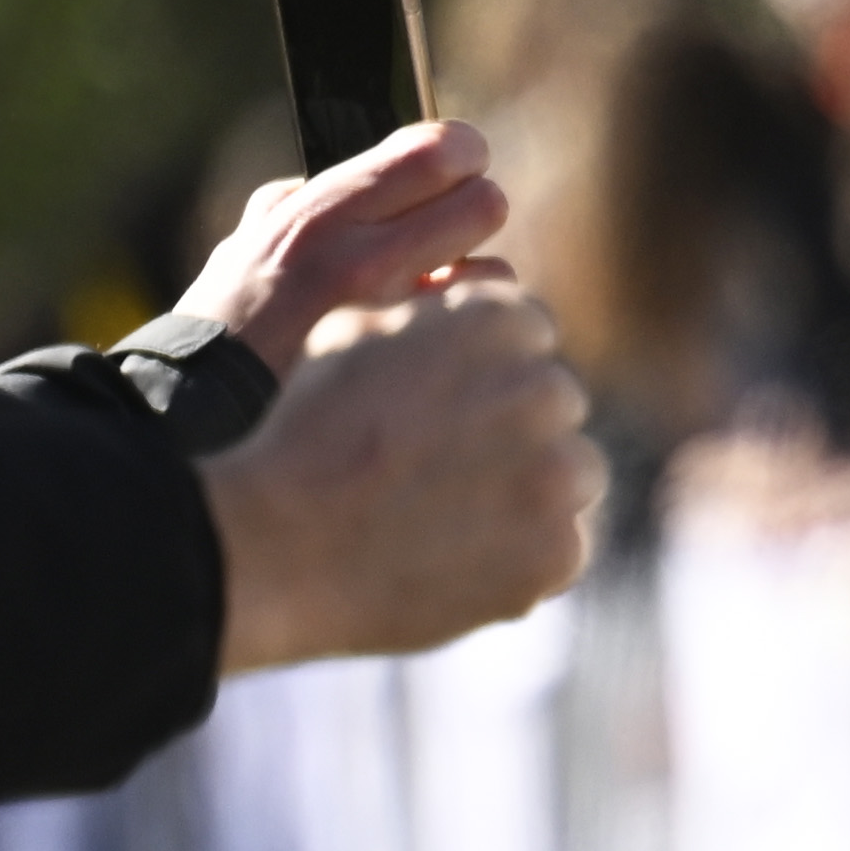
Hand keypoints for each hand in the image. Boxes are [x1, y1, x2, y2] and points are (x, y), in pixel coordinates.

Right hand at [175, 119, 513, 366]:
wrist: (200, 422)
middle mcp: (362, 256)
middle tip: (449, 248)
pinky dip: (478, 346)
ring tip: (436, 316)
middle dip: (473, 222)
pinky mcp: (427, 372)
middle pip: (486, 203)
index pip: (441, 148)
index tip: (452, 175)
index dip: (458, 158)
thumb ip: (292, 208)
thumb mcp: (244, 250)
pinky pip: (489, 339)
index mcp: (319, 214)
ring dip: (479, 294)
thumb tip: (327, 182)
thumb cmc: (224, 338)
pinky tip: (442, 360)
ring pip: (496, 276)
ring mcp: (398, 319)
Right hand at [202, 285, 596, 672]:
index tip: (446, 398)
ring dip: (532, 485)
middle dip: (514, 423)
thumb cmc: (302, 434)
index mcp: (495, 321)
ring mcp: (557, 476)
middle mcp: (542, 390)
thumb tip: (477, 294)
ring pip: (573, 471)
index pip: (529, 331)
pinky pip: (563, 544)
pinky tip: (460, 556)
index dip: (484, 366)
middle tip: (446, 459)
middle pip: (556, 400)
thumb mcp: (348, 335)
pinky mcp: (558, 550)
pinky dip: (524, 553)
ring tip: (452, 508)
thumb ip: (431, 311)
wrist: (276, 548)